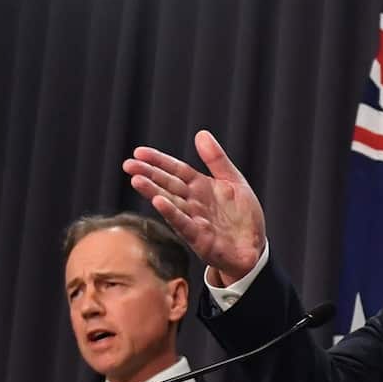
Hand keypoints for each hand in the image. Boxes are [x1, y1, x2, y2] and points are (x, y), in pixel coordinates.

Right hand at [123, 130, 265, 284]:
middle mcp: (194, 203)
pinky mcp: (201, 240)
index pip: (176, 170)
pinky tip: (159, 203)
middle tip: (128, 165)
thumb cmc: (242, 217)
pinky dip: (172, 214)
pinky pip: (185, 225)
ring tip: (137, 180)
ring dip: (154, 192)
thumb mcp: (234, 181)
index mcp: (201, 188)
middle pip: (168, 185)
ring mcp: (195, 221)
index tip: (139, 152)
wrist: (254, 248)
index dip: (159, 161)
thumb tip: (201, 134)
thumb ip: (217, 160)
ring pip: (172, 204)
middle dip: (148, 175)